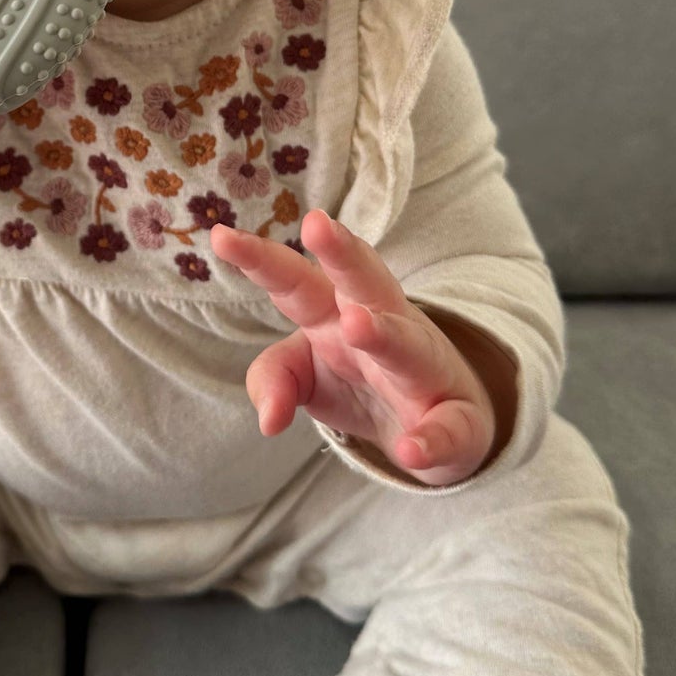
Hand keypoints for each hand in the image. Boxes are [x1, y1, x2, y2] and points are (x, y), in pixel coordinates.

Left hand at [209, 208, 497, 485]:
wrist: (441, 423)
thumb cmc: (360, 380)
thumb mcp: (305, 374)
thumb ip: (274, 379)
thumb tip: (267, 420)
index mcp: (335, 311)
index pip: (295, 279)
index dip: (260, 259)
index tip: (220, 235)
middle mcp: (383, 325)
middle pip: (364, 282)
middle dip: (341, 253)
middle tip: (316, 223)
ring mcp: (422, 370)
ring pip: (406, 345)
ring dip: (382, 334)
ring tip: (356, 325)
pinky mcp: (455, 420)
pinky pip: (446, 428)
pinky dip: (431, 440)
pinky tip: (412, 452)